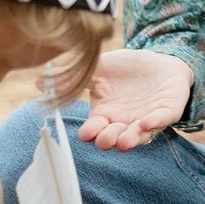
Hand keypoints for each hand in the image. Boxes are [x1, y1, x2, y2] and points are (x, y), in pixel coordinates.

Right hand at [78, 49, 194, 150]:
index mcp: (105, 115)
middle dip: (108, 140)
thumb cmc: (125, 69)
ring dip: (130, 139)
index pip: (94, 129)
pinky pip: (161, 120)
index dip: (90, 133)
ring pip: (137, 135)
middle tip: (104, 140)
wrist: (159, 61)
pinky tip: (146, 123)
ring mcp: (145, 119)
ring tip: (123, 142)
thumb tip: (39, 81)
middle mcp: (123, 123)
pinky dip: (154, 123)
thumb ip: (71, 76)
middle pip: (114, 137)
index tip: (85, 133)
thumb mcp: (97, 69)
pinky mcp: (166, 112)